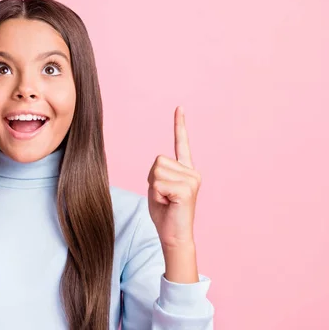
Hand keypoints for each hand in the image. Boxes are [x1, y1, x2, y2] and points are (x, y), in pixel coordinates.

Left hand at [147, 106, 201, 249]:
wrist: (174, 237)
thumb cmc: (165, 214)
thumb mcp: (157, 189)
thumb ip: (158, 174)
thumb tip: (157, 166)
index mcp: (186, 171)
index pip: (182, 143)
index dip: (179, 125)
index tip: (179, 107)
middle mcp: (192, 172)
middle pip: (157, 161)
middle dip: (152, 179)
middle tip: (163, 197)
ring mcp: (192, 180)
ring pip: (156, 171)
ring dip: (154, 188)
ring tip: (166, 201)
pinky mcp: (187, 189)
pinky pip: (158, 184)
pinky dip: (157, 195)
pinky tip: (169, 204)